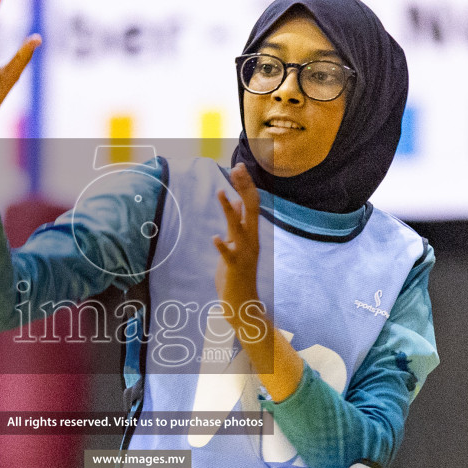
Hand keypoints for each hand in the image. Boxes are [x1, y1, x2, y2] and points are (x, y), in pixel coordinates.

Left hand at [213, 163, 260, 326]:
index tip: (239, 166)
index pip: (252, 203)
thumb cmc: (238, 271)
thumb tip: (240, 200)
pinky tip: (215, 238)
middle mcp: (251, 240)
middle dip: (244, 188)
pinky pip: (229, 255)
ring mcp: (244, 254)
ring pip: (238, 228)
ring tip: (220, 193)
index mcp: (251, 233)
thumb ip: (240, 222)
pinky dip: (222, 246)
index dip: (246, 184)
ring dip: (229, 210)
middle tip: (237, 168)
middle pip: (251, 209)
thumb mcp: (239, 242)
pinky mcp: (234, 268)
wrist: (242, 301)